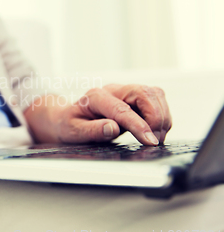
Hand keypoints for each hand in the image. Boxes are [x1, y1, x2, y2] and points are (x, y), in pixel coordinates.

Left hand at [25, 84, 171, 145]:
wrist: (68, 117)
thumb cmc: (70, 124)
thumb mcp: (73, 131)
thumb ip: (92, 130)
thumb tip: (112, 128)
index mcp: (95, 97)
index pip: (122, 109)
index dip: (139, 125)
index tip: (150, 141)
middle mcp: (113, 90)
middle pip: (144, 93)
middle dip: (156, 117)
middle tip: (154, 141)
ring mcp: (125, 92)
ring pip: (155, 94)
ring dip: (162, 116)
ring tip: (156, 138)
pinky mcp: (136, 98)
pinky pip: (157, 100)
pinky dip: (162, 116)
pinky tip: (155, 131)